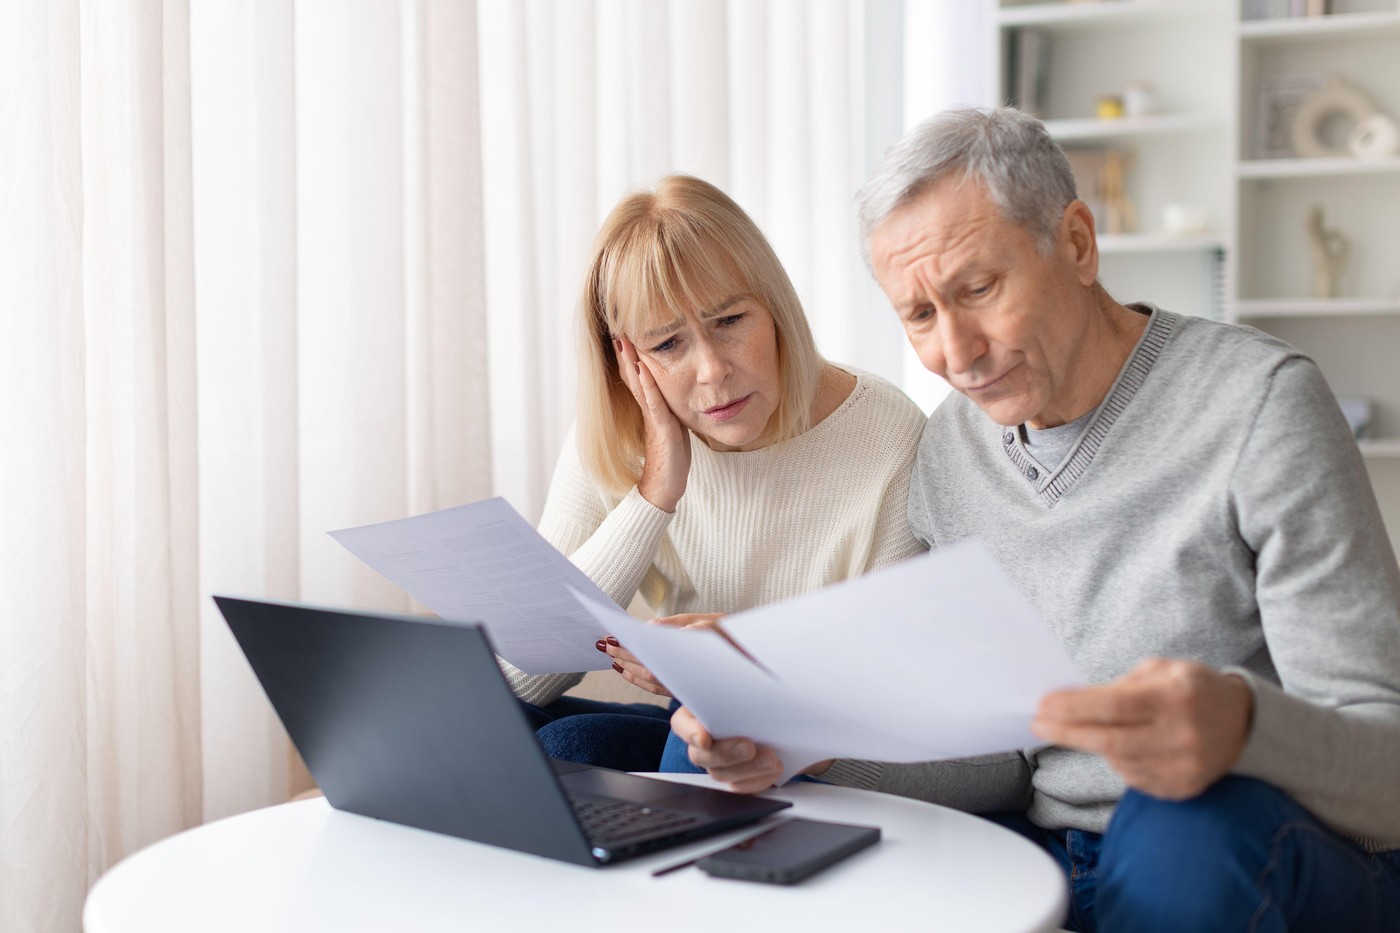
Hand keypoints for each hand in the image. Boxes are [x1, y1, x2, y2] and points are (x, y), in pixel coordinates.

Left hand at [592, 614, 723, 696]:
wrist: (757, 661)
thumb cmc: (733, 637)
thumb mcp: (710, 620)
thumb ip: (679, 624)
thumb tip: (650, 628)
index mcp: (697, 651)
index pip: (655, 652)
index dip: (631, 647)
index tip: (613, 637)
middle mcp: (691, 674)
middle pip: (649, 668)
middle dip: (624, 656)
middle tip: (603, 644)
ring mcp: (688, 686)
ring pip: (652, 680)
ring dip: (628, 669)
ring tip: (610, 656)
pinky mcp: (687, 692)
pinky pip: (658, 688)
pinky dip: (639, 680)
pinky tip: (626, 671)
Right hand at [615, 335, 689, 511]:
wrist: (665, 486)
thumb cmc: (671, 457)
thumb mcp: (673, 424)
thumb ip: (671, 408)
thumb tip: (678, 393)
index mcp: (652, 406)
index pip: (639, 375)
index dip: (632, 355)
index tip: (626, 331)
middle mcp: (648, 408)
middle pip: (633, 374)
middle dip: (626, 351)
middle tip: (617, 326)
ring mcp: (652, 417)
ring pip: (639, 383)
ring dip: (631, 361)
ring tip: (623, 339)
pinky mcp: (660, 427)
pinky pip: (652, 402)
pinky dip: (647, 384)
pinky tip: (643, 368)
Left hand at [1031, 658, 1253, 799]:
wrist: (1244, 724)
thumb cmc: (1193, 689)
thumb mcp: (1162, 671)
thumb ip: (1120, 686)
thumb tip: (1071, 701)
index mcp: (1176, 697)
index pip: (1114, 706)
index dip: (1074, 708)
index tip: (1043, 705)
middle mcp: (1183, 735)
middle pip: (1110, 741)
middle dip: (1067, 732)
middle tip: (1039, 725)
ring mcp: (1185, 767)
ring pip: (1118, 762)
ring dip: (1090, 746)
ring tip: (1075, 731)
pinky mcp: (1183, 788)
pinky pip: (1134, 778)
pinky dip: (1116, 761)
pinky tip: (1113, 747)